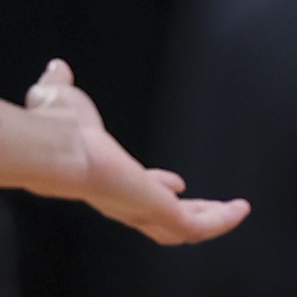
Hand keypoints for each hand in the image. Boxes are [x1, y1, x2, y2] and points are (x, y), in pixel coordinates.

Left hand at [22, 59, 249, 244]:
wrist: (58, 147)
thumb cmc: (55, 127)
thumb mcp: (63, 99)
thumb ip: (59, 85)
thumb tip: (56, 67)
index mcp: (104, 181)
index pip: (137, 193)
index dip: (158, 187)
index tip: (177, 182)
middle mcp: (122, 202)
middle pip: (162, 220)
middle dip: (189, 211)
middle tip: (212, 205)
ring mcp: (141, 210)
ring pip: (182, 229)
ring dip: (210, 219)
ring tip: (236, 210)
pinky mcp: (159, 212)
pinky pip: (197, 227)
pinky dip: (220, 221)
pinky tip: (241, 210)